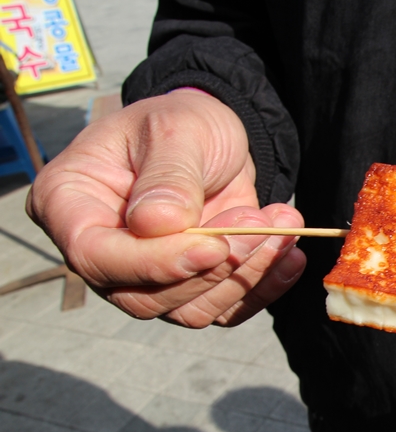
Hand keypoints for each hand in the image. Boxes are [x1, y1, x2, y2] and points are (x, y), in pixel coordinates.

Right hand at [26, 89, 305, 326]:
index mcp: (71, 203)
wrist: (215, 137)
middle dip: (213, 268)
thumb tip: (157, 226)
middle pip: (145, 296)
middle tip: (263, 224)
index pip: (96, 256)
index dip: (155, 263)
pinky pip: (224, 309)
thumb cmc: (183, 122)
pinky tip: (289, 256)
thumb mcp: (177, 129)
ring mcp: (145, 277)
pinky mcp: (189, 288)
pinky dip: (262, 287)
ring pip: (189, 309)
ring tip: (281, 224)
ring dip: (245, 275)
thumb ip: (169, 175)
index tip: (213, 246)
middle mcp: (102, 250)